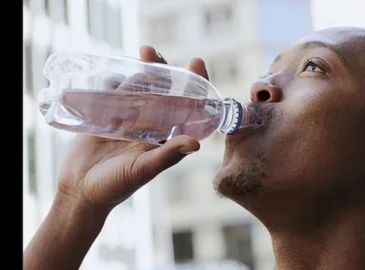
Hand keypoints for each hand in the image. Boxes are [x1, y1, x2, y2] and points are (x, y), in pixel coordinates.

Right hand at [56, 46, 209, 211]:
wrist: (80, 191)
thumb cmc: (116, 186)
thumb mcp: (144, 170)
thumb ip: (167, 155)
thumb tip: (196, 143)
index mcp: (165, 137)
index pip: (186, 107)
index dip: (194, 86)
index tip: (196, 62)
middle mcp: (150, 125)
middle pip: (161, 91)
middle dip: (162, 70)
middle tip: (153, 52)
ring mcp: (127, 119)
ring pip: (137, 89)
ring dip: (139, 71)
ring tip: (141, 54)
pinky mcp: (105, 117)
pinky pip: (111, 94)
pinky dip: (112, 82)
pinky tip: (113, 73)